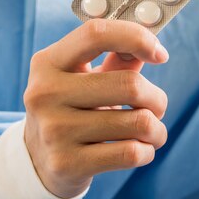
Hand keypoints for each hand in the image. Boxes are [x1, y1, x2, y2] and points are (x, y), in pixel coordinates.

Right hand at [23, 19, 168, 198]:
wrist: (37, 160)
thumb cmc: (73, 108)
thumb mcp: (84, 77)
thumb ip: (117, 57)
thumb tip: (152, 43)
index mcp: (48, 62)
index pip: (96, 34)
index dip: (136, 38)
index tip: (160, 54)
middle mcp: (45, 93)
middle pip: (130, 85)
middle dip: (156, 98)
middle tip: (157, 106)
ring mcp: (53, 130)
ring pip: (138, 122)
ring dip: (156, 129)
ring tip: (150, 132)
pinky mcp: (66, 164)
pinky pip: (131, 153)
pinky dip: (147, 151)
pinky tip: (141, 150)